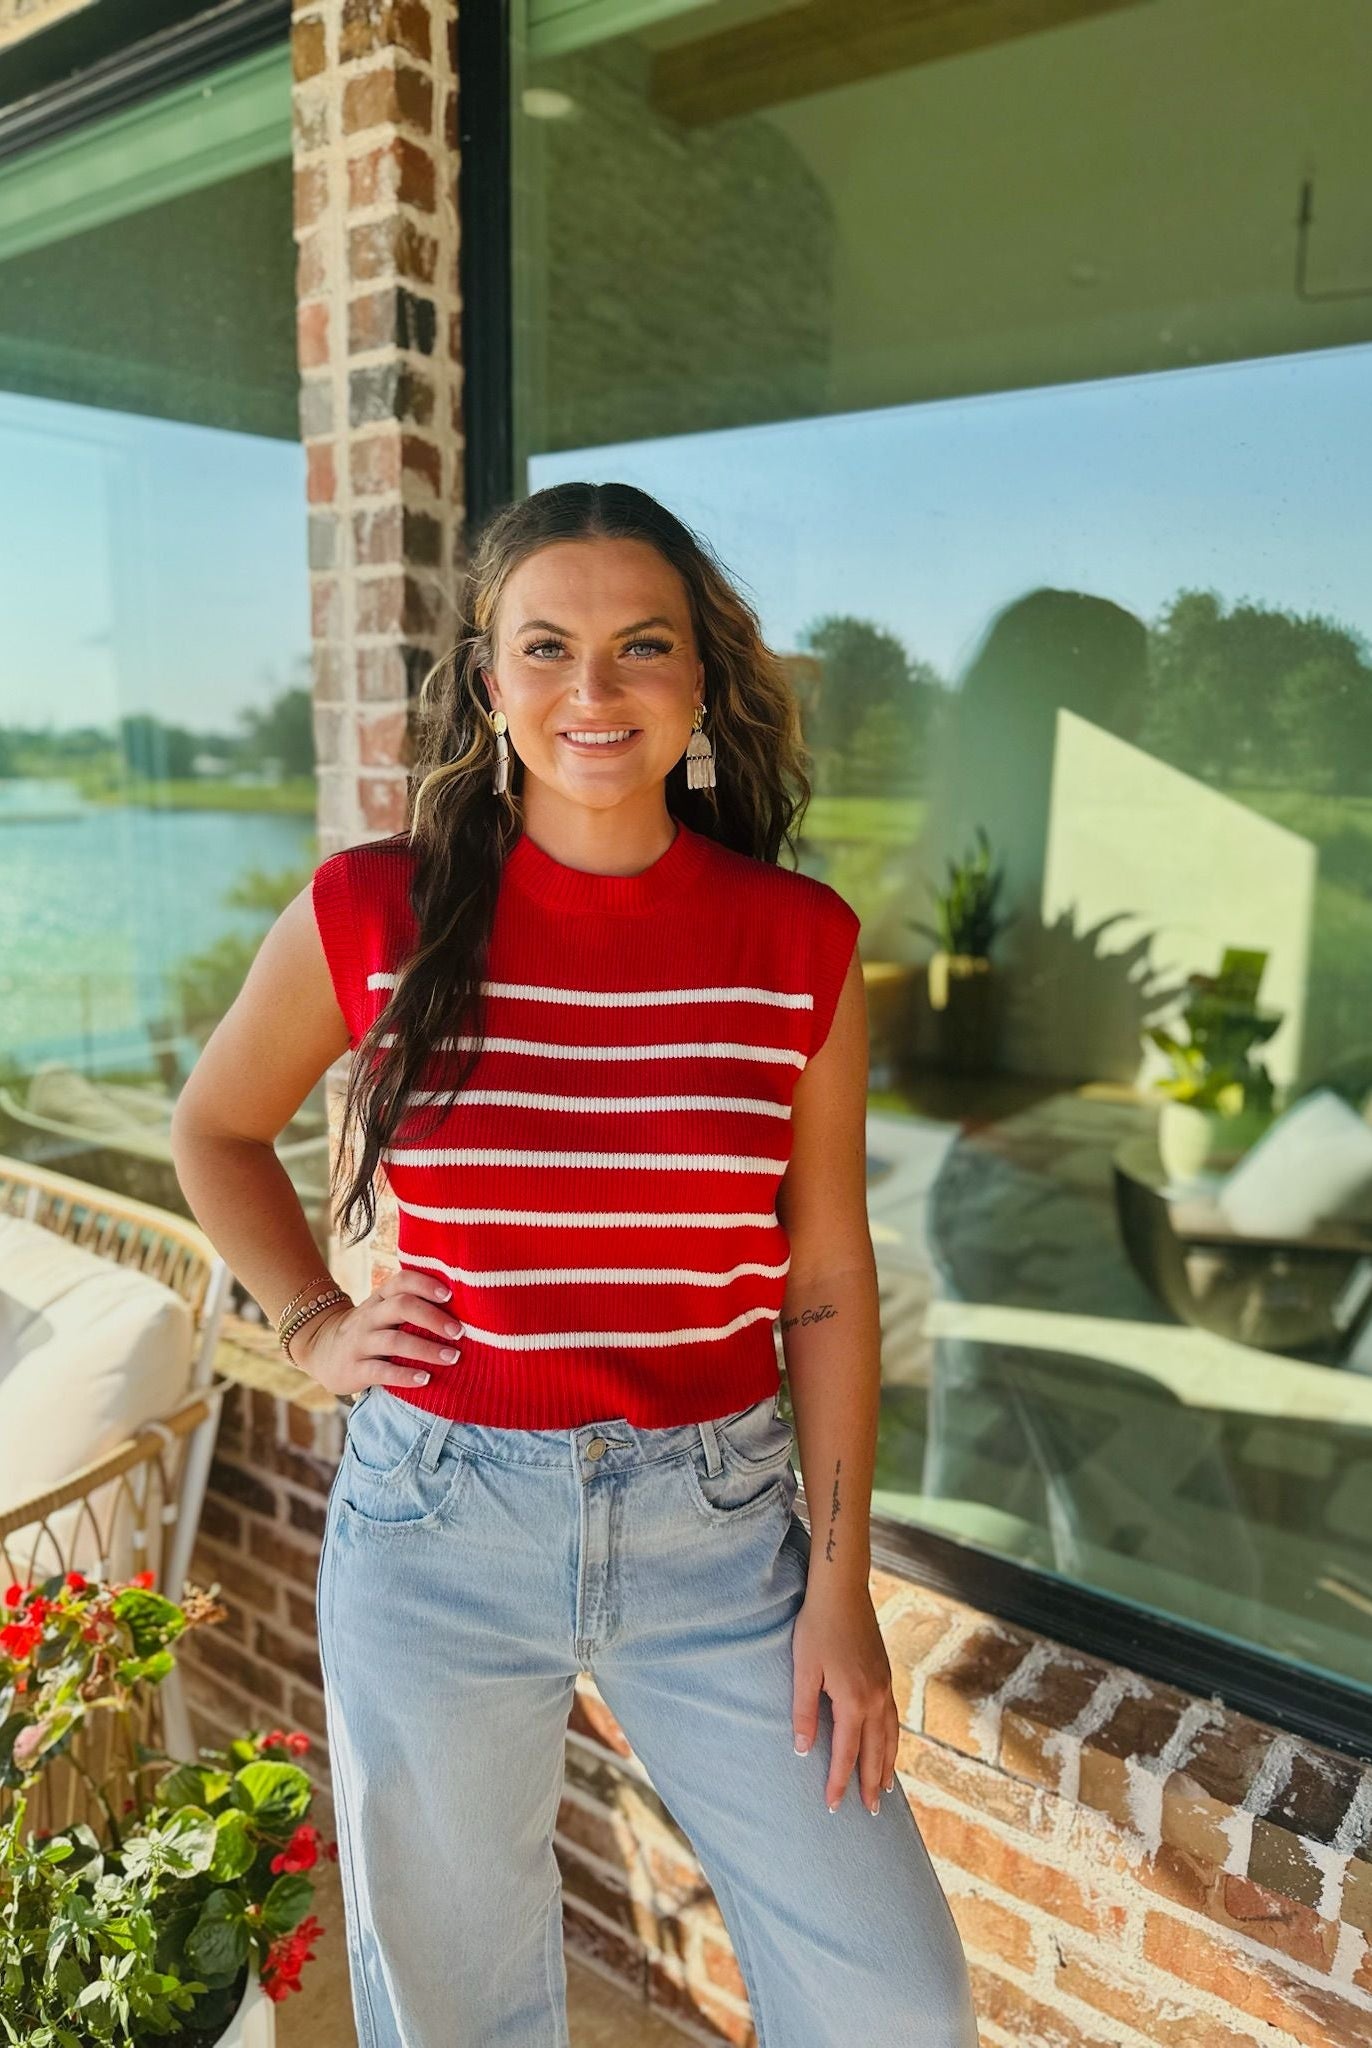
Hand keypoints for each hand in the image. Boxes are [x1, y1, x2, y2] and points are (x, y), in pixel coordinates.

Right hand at [288, 1272, 463, 1397]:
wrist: (321, 1350)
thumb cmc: (370, 1329)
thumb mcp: (383, 1311)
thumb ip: (412, 1306)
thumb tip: (465, 1308)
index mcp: (380, 1298)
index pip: (402, 1281)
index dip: (426, 1285)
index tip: (452, 1295)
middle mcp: (370, 1316)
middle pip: (401, 1306)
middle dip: (433, 1318)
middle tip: (460, 1332)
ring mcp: (360, 1342)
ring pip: (394, 1341)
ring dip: (426, 1349)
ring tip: (452, 1357)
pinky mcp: (354, 1369)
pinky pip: (381, 1372)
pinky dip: (405, 1376)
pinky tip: (426, 1379)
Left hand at [791, 1582, 898, 1815]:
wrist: (843, 1590)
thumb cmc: (817, 1626)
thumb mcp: (803, 1669)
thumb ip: (803, 1711)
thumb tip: (801, 1749)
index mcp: (853, 1701)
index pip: (845, 1753)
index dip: (838, 1782)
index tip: (834, 1807)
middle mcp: (875, 1699)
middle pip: (875, 1752)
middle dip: (871, 1783)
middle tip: (871, 1812)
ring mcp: (885, 1687)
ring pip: (890, 1737)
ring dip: (887, 1765)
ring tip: (886, 1789)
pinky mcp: (886, 1675)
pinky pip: (893, 1719)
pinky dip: (893, 1740)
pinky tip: (888, 1745)